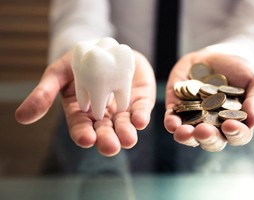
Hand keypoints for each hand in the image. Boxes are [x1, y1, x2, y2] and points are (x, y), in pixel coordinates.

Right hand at [15, 50, 155, 156]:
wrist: (104, 47)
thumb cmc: (79, 62)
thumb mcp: (58, 73)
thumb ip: (44, 93)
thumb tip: (21, 117)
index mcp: (82, 112)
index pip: (81, 127)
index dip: (83, 134)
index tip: (86, 139)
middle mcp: (103, 115)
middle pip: (104, 132)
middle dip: (107, 140)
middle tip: (110, 147)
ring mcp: (122, 108)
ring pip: (124, 125)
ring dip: (126, 133)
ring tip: (128, 139)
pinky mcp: (138, 100)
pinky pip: (140, 110)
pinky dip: (141, 116)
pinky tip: (141, 121)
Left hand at [164, 49, 253, 151]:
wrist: (216, 56)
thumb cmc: (240, 71)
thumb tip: (252, 120)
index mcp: (235, 123)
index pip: (237, 136)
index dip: (235, 134)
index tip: (230, 125)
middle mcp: (214, 126)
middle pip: (211, 141)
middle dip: (207, 138)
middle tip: (204, 131)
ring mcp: (194, 119)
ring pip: (189, 136)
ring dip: (186, 137)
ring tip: (184, 132)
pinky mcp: (177, 109)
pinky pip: (172, 121)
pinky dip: (171, 123)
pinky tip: (172, 123)